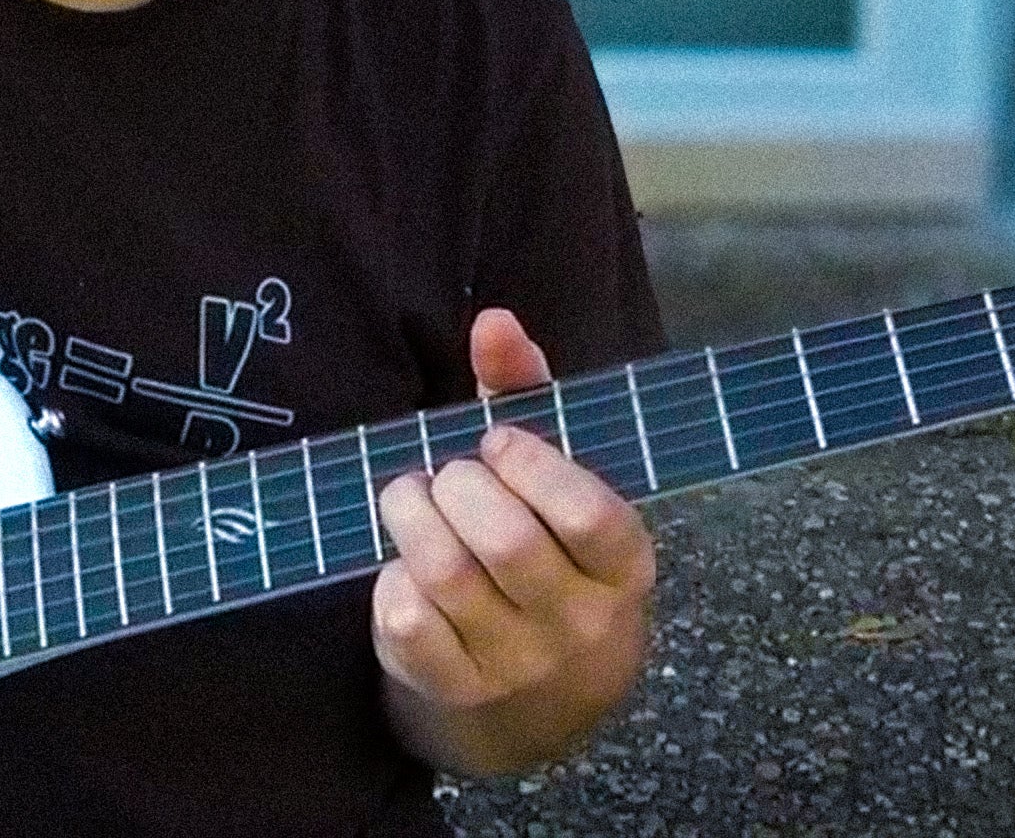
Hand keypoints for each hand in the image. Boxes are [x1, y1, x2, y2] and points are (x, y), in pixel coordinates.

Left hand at [371, 307, 655, 775]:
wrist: (540, 693)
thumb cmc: (548, 548)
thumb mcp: (554, 474)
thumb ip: (527, 392)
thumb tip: (494, 321)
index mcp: (623, 566)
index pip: (589, 515)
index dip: (531, 464)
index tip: (494, 441)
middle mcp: (579, 622)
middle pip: (507, 543)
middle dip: (458, 486)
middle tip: (445, 473)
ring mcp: (517, 663)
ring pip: (446, 577)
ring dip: (411, 517)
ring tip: (409, 497)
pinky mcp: (454, 687)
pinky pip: (407, 623)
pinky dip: (391, 579)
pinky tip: (402, 564)